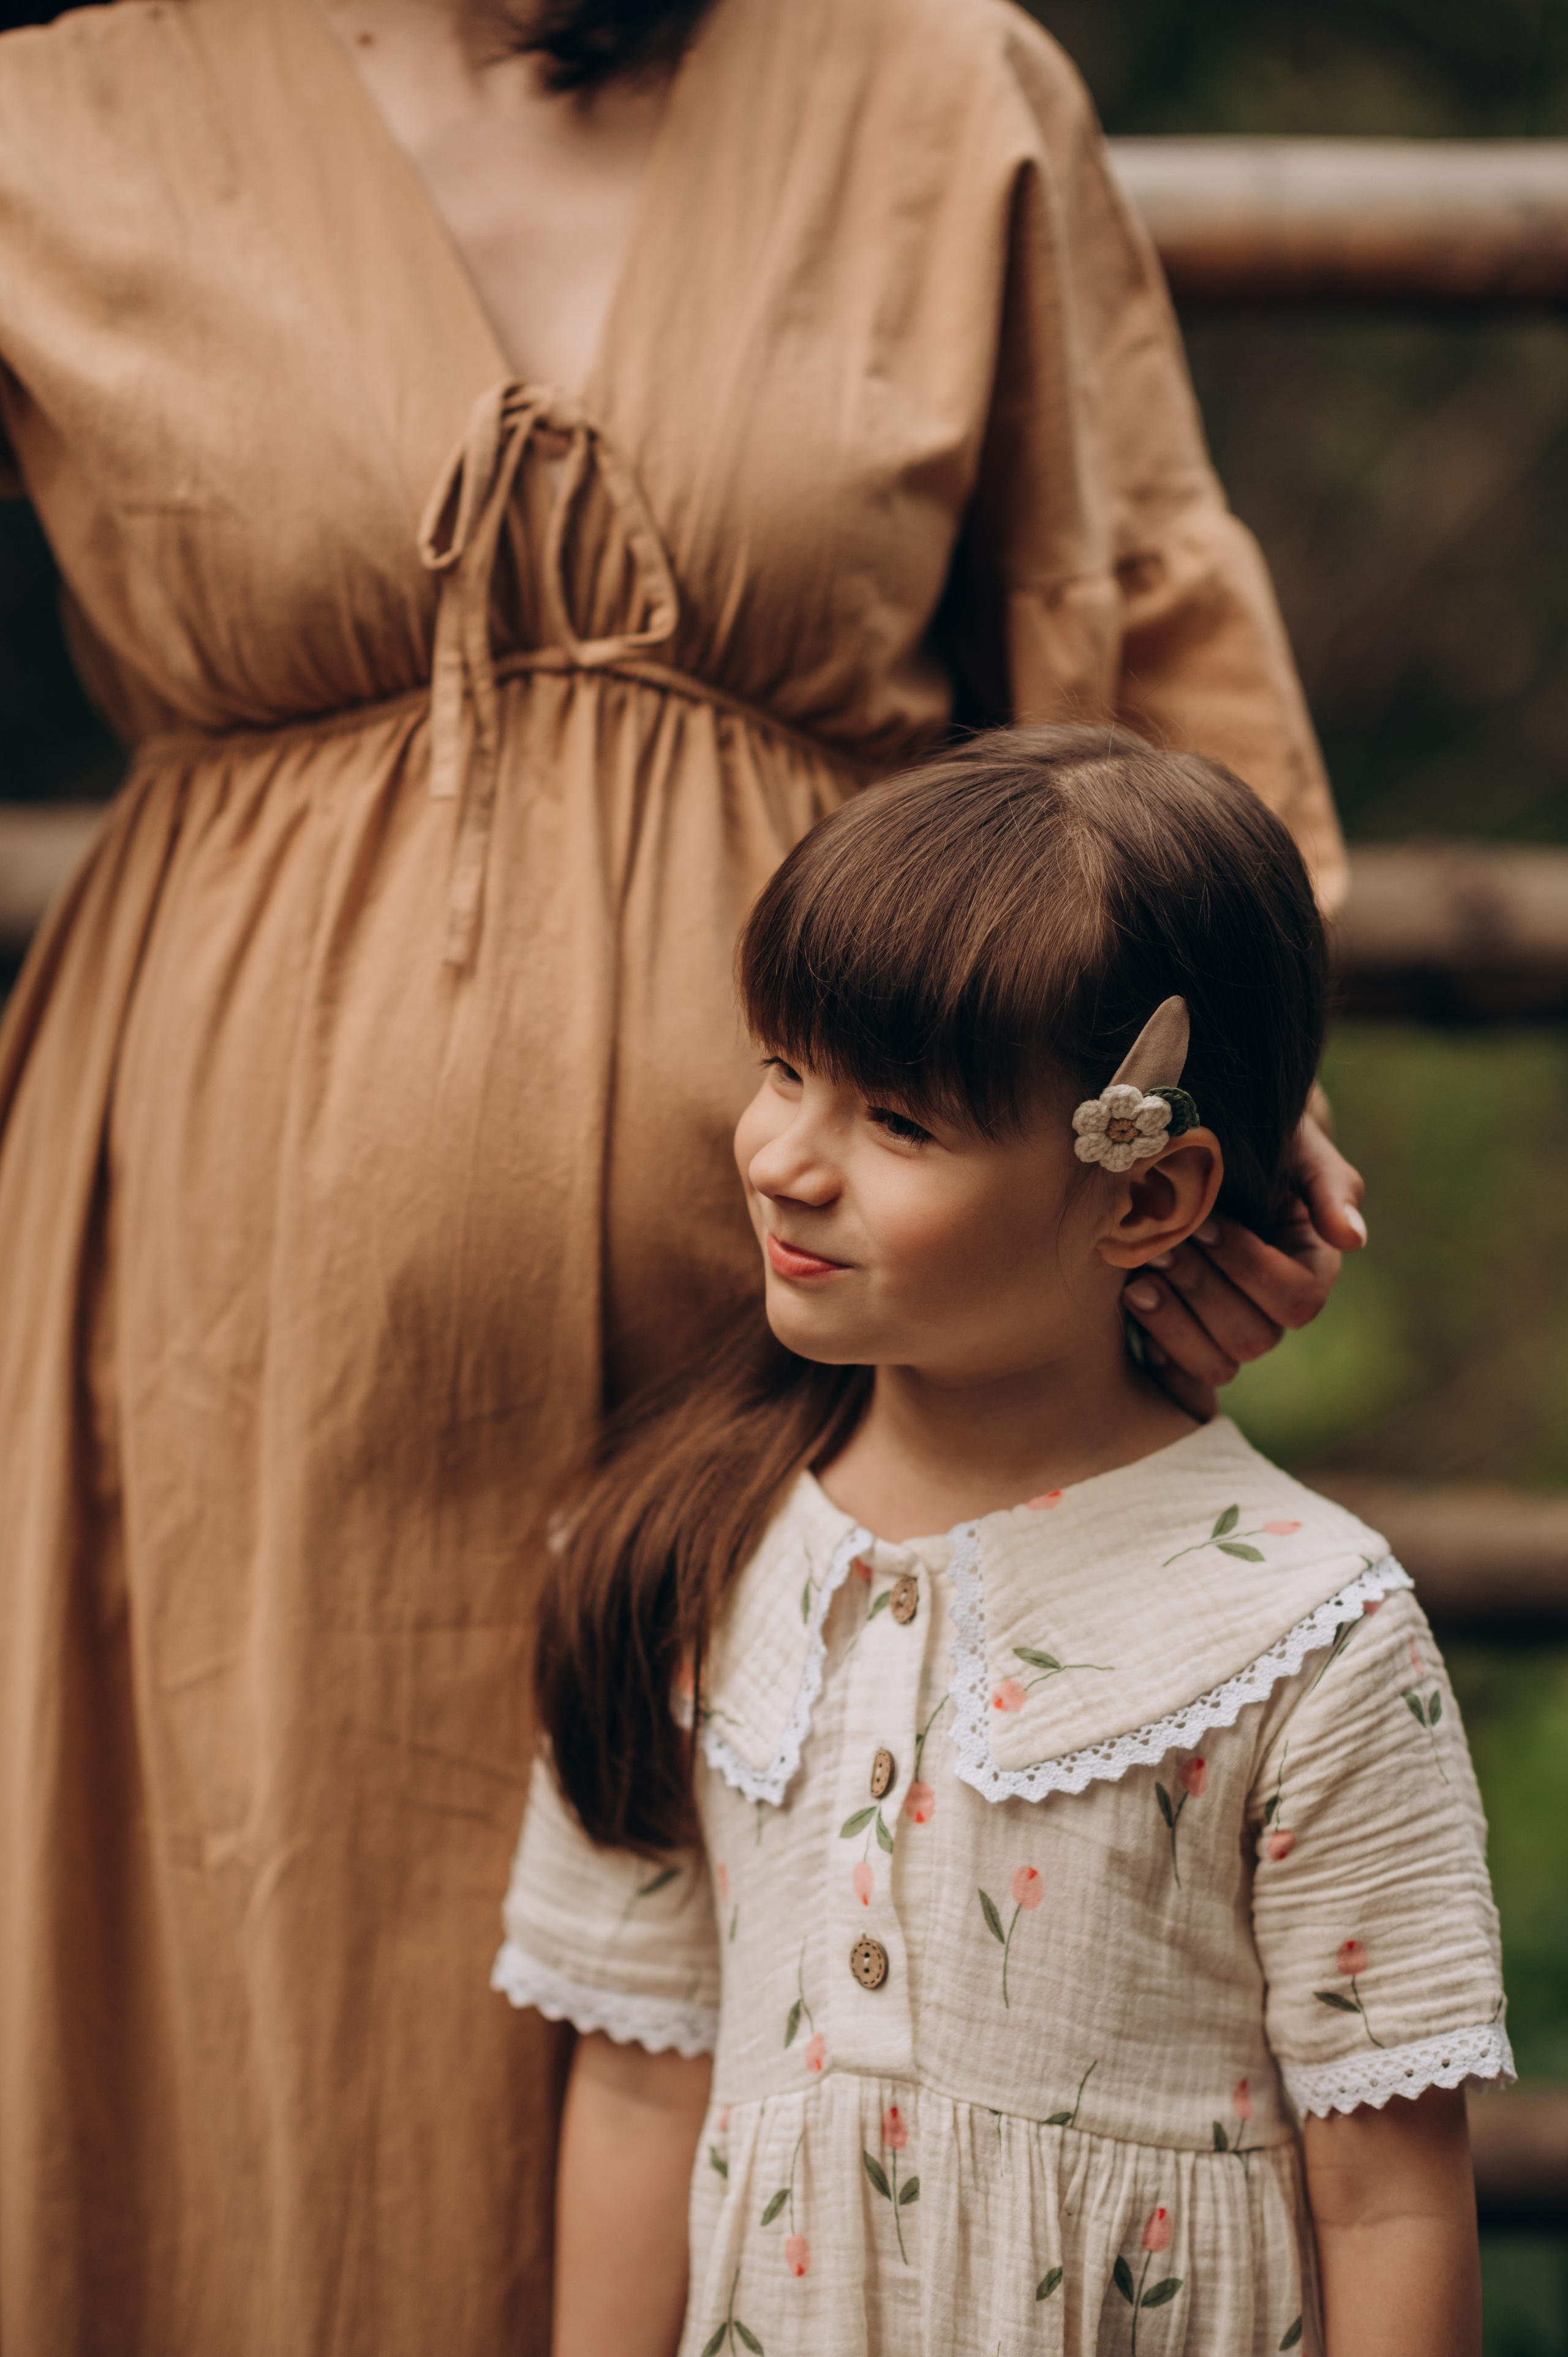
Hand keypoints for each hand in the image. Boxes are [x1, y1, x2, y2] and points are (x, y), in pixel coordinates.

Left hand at [1121, 1106, 1366, 1417]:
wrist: (1200, 1147)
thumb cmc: (1259, 1142)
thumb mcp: (1298, 1147)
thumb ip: (1330, 1186)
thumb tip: (1353, 1239)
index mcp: (1309, 1269)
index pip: (1297, 1298)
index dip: (1248, 1265)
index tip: (1204, 1222)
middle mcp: (1272, 1311)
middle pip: (1253, 1337)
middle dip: (1201, 1291)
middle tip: (1155, 1248)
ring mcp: (1228, 1331)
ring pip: (1217, 1365)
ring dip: (1173, 1327)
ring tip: (1135, 1283)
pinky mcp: (1185, 1343)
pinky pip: (1179, 1382)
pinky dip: (1156, 1357)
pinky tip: (1129, 1311)